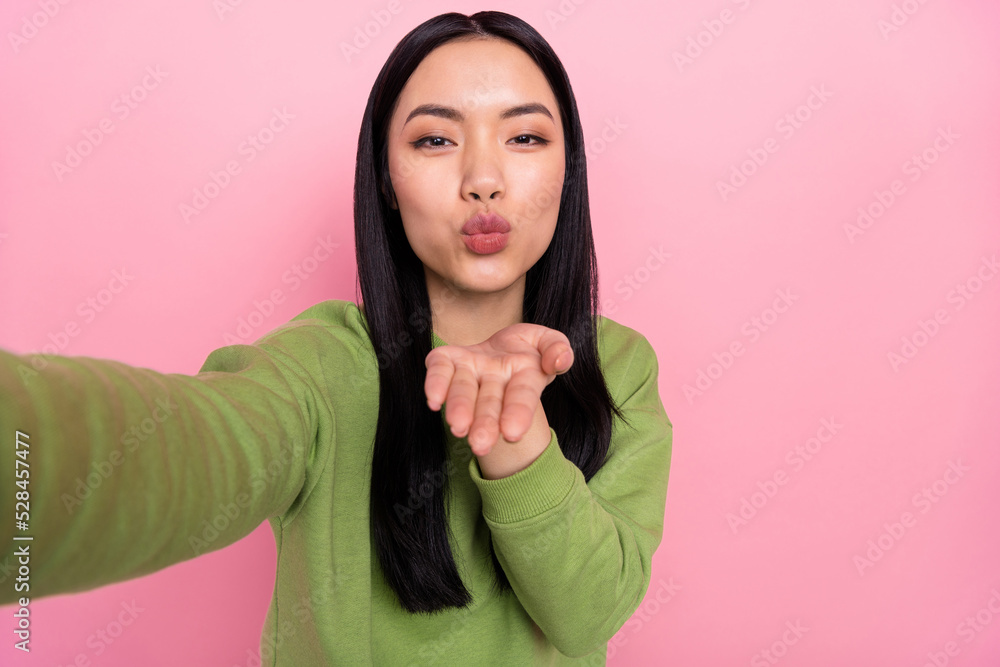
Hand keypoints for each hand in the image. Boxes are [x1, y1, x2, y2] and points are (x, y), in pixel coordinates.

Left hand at [424, 323, 573, 455]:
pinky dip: (434, 383)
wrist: (504, 345)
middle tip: (479, 444)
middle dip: (485, 423)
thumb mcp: (550, 341)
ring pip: (463, 390)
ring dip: (459, 408)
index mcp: (524, 378)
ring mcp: (470, 371)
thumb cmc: (531, 348)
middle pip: (488, 403)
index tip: (511, 433)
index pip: (522, 395)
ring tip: (458, 427)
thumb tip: (557, 362)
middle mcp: (494, 381)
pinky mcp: (448, 359)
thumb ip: (556, 348)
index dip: (517, 412)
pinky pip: (439, 370)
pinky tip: (433, 400)